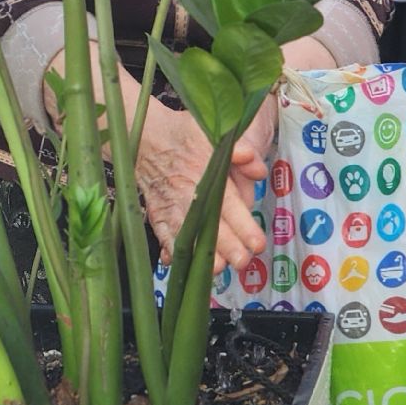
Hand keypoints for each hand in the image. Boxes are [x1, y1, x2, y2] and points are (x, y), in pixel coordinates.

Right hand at [135, 100, 267, 273]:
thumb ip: (241, 152)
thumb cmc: (187, 137)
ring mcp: (170, 206)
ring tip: (216, 270)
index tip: (257, 244)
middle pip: (209, 225)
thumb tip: (258, 169)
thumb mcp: (214, 133)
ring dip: (200, 253)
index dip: (243, 226)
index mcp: (206, 174)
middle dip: (226, 246)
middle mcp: (187, 194)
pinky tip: (179, 263)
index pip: (228, 204)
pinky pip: (163, 235)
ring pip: (187, 234)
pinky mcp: (157, 215)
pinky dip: (170, 250)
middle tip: (242, 262)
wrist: (147, 138)